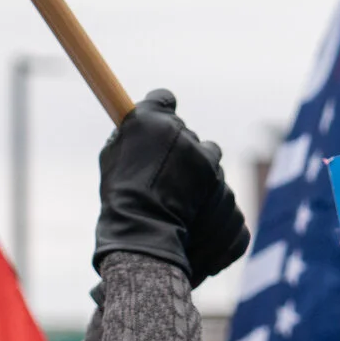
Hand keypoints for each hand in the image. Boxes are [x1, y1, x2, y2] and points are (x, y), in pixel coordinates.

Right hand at [93, 88, 251, 279]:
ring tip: (178, 207)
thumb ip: (131, 136)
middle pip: (192, 139)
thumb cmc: (119, 199)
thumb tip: (138, 122)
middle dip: (182, 156)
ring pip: (211, 167)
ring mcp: (212, 166)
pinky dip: (212, 209)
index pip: (163, 100)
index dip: (162, 113)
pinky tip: (193, 223)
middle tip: (165, 181)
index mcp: (156, 122)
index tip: (162, 124)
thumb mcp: (112, 157)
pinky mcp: (227, 194)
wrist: (142, 240)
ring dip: (200, 183)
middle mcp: (189, 138)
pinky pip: (222, 197)